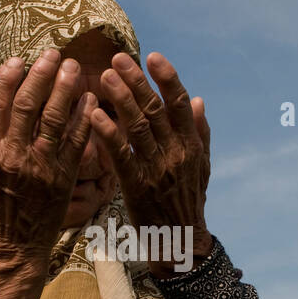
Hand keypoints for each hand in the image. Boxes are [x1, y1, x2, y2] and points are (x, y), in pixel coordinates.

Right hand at [0, 49, 95, 298]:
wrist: (13, 250)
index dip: (8, 79)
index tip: (18, 60)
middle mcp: (13, 156)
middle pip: (28, 106)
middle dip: (41, 76)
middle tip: (53, 55)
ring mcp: (40, 168)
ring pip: (55, 120)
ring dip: (65, 90)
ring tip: (74, 68)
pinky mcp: (63, 180)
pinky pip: (76, 144)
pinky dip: (84, 120)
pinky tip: (90, 100)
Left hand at [89, 51, 213, 277]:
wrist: (181, 242)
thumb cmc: (189, 201)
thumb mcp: (202, 166)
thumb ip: (200, 132)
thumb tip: (198, 99)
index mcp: (191, 145)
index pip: (180, 104)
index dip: (167, 78)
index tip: (153, 56)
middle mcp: (176, 153)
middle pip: (155, 110)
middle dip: (136, 82)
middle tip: (117, 59)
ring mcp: (156, 170)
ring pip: (137, 128)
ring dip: (121, 100)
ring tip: (104, 77)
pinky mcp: (137, 187)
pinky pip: (121, 156)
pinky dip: (108, 134)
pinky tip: (95, 115)